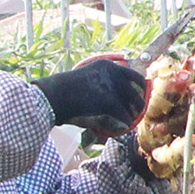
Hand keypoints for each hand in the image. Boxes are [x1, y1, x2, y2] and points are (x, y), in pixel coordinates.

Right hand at [28, 56, 148, 132]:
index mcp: (106, 64)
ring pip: (135, 103)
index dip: (139, 86)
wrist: (53, 96)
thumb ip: (99, 86)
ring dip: (134, 114)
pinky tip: (122, 129)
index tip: (141, 96)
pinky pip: (124, 117)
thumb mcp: (84, 81)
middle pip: (139, 88)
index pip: (133, 74)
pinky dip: (124, 124)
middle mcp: (113, 71)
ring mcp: (113, 85)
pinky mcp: (110, 100)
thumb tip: (110, 99)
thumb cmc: (62, 91)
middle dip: (141, 101)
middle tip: (139, 112)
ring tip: (131, 122)